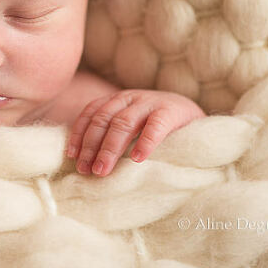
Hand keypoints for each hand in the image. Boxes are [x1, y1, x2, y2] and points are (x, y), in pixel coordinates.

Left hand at [67, 90, 204, 176]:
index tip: (72, 156)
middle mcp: (130, 98)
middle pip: (103, 120)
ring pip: (123, 123)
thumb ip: (112, 134)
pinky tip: (138, 159)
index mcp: (117, 100)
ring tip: (103, 170)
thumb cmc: (157, 127)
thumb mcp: (132, 125)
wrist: (195, 114)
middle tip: (85, 170)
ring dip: (110, 148)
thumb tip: (84, 161)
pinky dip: (145, 142)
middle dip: (91, 146)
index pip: (91, 113)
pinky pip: (155, 126)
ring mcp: (150, 102)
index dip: (79, 133)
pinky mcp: (171, 111)